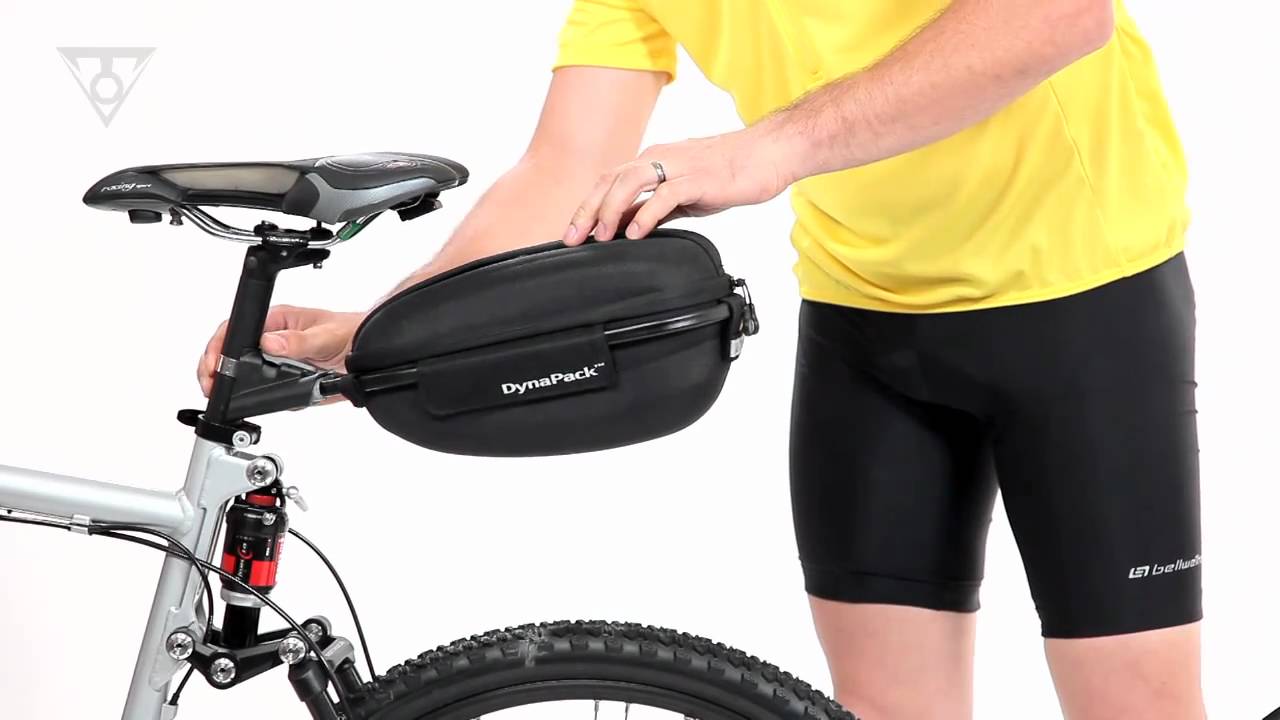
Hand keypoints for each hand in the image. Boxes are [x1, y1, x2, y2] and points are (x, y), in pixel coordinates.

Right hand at [197, 305, 364, 396]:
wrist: (368, 350)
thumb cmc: (350, 332)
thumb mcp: (325, 336)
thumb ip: (299, 341)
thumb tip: (270, 342)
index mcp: (277, 320)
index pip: (235, 329)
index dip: (218, 347)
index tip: (213, 365)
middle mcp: (272, 337)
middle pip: (231, 351)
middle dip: (216, 369)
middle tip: (209, 386)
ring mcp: (277, 358)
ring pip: (244, 372)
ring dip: (233, 385)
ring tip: (222, 397)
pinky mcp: (285, 375)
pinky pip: (264, 387)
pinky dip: (258, 396)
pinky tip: (254, 402)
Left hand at [562, 124, 797, 244]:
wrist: (769, 154)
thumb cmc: (729, 173)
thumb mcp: (684, 194)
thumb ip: (655, 207)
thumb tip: (627, 227)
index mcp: (653, 161)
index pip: (609, 182)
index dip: (586, 207)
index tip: (571, 234)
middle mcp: (659, 158)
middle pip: (610, 180)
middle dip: (587, 210)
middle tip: (571, 238)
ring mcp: (678, 166)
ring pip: (630, 182)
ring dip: (610, 209)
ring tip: (600, 236)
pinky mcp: (698, 178)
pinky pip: (664, 194)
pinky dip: (645, 213)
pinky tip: (635, 232)